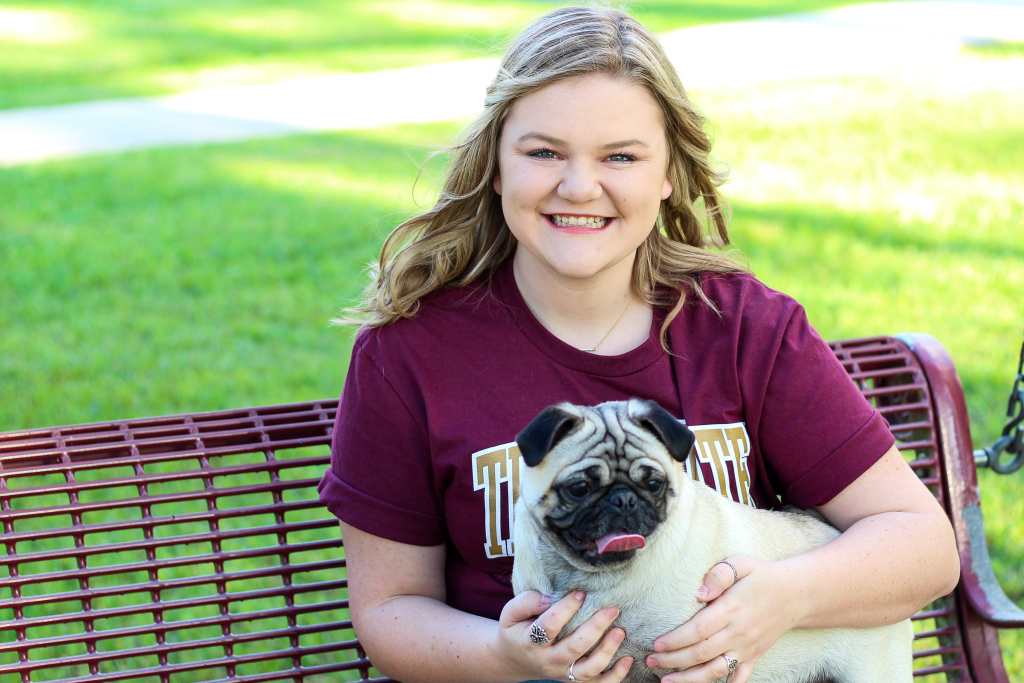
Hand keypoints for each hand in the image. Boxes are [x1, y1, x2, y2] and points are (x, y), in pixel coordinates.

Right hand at [498, 590, 634, 681]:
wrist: (514, 660)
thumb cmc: (517, 630)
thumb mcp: (510, 613)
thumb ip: (527, 602)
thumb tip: (549, 598)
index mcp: (531, 642)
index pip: (550, 626)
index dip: (566, 609)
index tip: (581, 593)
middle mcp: (549, 661)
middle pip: (574, 648)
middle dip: (595, 628)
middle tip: (611, 609)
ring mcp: (563, 674)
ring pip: (588, 669)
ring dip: (607, 651)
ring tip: (620, 631)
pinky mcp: (575, 680)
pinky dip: (616, 675)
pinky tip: (628, 659)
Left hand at [643, 558, 800, 682]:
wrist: (796, 594)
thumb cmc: (762, 576)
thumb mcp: (740, 564)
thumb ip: (718, 575)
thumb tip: (698, 593)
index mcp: (731, 610)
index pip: (698, 630)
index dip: (676, 639)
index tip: (656, 643)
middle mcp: (739, 633)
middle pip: (701, 652)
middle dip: (673, 660)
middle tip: (651, 661)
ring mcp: (747, 648)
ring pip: (715, 670)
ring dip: (690, 679)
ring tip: (666, 681)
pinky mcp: (754, 657)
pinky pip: (739, 678)